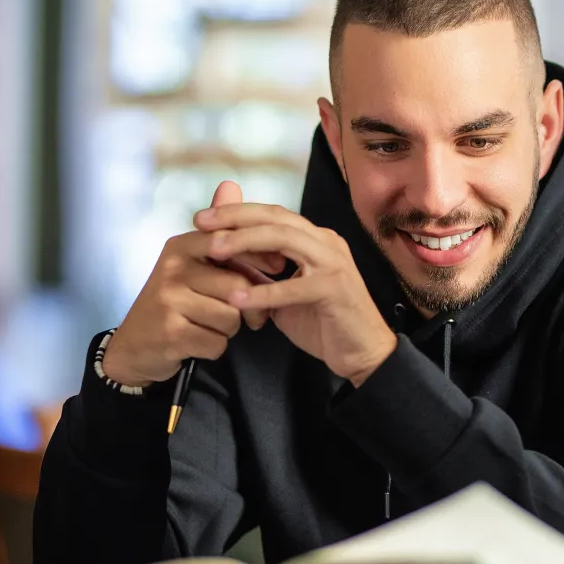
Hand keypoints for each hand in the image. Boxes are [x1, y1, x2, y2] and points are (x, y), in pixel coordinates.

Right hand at [102, 182, 285, 386]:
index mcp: (181, 246)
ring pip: (230, 317)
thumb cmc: (175, 302)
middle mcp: (172, 268)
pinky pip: (217, 342)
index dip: (260, 257)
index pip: (232, 243)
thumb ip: (218, 231)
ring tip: (214, 325)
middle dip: (251, 305)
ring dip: (231, 329)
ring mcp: (168, 300)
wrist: (136, 345)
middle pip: (237, 286)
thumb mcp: (193, 262)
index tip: (278, 268)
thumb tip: (231, 183)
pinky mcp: (170, 332)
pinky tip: (198, 341)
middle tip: (252, 315)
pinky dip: (215, 347)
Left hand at [195, 203, 396, 383]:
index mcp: (314, 239)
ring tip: (214, 251)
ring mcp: (333, 263)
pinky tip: (237, 298)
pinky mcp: (335, 289)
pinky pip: (293, 286)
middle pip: (276, 218)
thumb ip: (261, 274)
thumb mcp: (284, 293)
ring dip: (246, 242)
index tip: (202, 218)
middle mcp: (325, 242)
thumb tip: (224, 262)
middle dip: (235, 218)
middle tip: (201, 223)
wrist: (362, 352)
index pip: (272, 214)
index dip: (237, 212)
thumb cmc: (323, 322)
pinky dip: (263, 292)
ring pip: (285, 239)